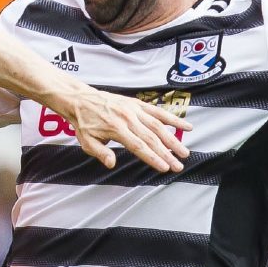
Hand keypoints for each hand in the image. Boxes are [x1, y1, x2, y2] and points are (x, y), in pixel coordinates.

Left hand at [58, 88, 190, 171]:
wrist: (81, 99)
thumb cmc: (84, 123)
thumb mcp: (87, 142)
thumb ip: (101, 153)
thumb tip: (111, 164)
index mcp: (116, 129)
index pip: (139, 147)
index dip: (153, 158)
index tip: (165, 167)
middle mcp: (128, 118)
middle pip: (152, 138)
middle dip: (167, 153)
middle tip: (179, 166)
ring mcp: (135, 110)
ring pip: (159, 125)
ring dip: (173, 140)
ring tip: (184, 153)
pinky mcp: (138, 104)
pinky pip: (158, 111)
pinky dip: (173, 119)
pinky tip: (186, 126)